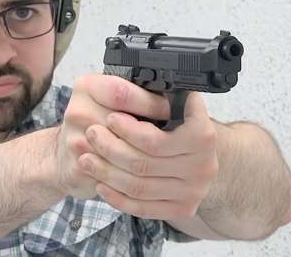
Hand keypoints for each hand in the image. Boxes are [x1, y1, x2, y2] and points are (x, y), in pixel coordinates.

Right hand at [54, 75, 172, 198]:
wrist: (60, 156)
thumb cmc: (93, 123)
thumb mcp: (107, 99)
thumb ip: (132, 94)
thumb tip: (175, 99)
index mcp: (87, 87)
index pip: (123, 93)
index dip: (152, 104)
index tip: (172, 112)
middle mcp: (77, 111)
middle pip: (124, 124)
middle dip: (154, 133)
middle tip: (175, 138)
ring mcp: (75, 141)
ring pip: (123, 153)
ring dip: (147, 156)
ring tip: (164, 157)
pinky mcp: (78, 168)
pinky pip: (115, 174)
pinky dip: (134, 175)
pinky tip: (146, 175)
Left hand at [79, 88, 218, 219]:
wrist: (202, 156)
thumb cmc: (184, 124)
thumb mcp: (182, 103)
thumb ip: (166, 95)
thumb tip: (140, 81)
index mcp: (203, 137)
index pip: (155, 140)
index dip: (128, 131)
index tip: (109, 118)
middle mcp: (202, 167)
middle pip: (143, 164)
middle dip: (110, 149)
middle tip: (91, 134)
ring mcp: (192, 192)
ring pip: (138, 187)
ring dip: (107, 172)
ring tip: (86, 157)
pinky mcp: (181, 209)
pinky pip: (142, 207)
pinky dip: (117, 197)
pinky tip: (100, 183)